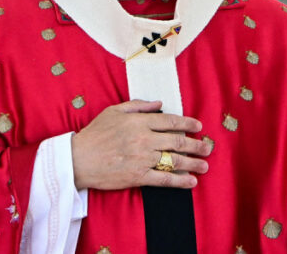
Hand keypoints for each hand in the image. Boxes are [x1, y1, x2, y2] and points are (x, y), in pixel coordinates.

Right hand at [71, 100, 210, 189]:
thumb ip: (138, 105)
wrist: (78, 159)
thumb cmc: (95, 134)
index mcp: (138, 122)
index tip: (199, 126)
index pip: (170, 121)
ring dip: (193, 163)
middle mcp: (144, 139)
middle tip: (208, 147)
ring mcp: (142, 159)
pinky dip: (179, 181)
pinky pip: (164, 179)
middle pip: (177, 141)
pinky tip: (191, 182)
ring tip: (204, 165)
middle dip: (196, 145)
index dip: (188, 124)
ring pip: (174, 160)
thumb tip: (159, 104)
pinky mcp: (138, 177)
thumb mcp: (114, 111)